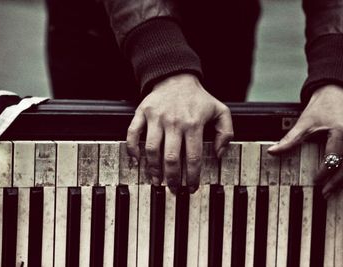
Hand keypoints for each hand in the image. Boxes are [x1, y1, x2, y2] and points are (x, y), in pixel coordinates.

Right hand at [126, 73, 232, 192]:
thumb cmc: (198, 98)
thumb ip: (226, 133)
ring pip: (152, 149)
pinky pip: (133, 133)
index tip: (191, 188)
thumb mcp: (221, 111)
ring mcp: (156, 118)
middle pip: (171, 158)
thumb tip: (218, 154)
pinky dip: (132, 148)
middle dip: (172, 179)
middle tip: (172, 189)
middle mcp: (174, 122)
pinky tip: (135, 160)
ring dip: (153, 169)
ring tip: (156, 181)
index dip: (192, 177)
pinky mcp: (142, 113)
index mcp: (193, 124)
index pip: (193, 158)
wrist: (176, 77)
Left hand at [268, 84, 342, 197]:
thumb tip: (273, 151)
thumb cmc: (322, 106)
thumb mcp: (304, 122)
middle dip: (336, 182)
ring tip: (333, 190)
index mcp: (341, 133)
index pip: (333, 159)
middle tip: (324, 193)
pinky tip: (340, 178)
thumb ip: (290, 139)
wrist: (336, 92)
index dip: (323, 172)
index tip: (315, 181)